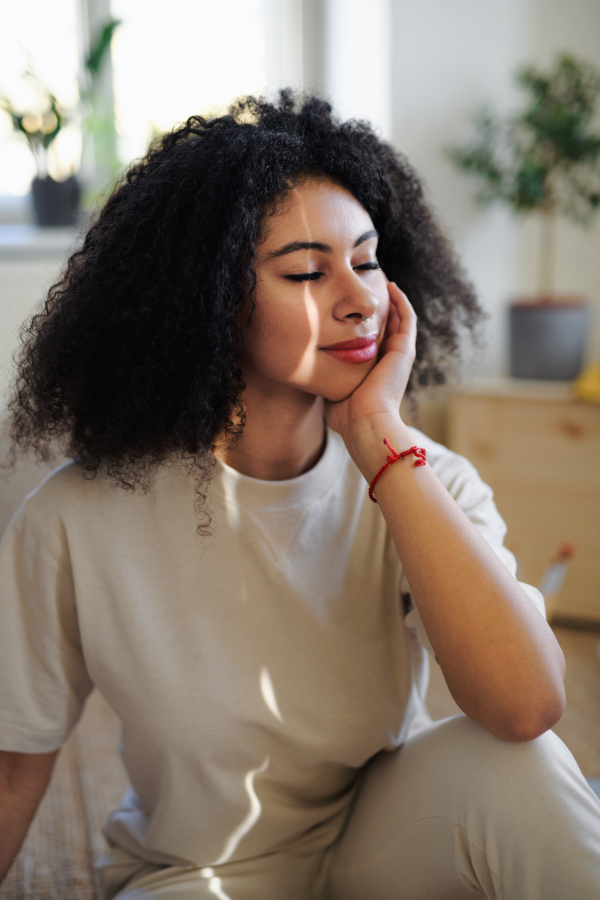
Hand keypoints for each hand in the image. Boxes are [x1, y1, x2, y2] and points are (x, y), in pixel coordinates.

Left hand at [324, 282, 416, 461]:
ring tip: (380, 278)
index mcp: (374, 368)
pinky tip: (390, 286)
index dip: (362, 321)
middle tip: (366, 285)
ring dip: (391, 299)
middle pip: (386, 325)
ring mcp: (399, 355)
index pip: (371, 338)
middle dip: (377, 306)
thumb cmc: (345, 414)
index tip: (349, 305)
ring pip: (399, 319)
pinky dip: (401, 302)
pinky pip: (407, 319)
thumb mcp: (332, 388)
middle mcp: (389, 360)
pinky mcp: (405, 351)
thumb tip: (309, 365)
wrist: (364, 423)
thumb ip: (326, 375)